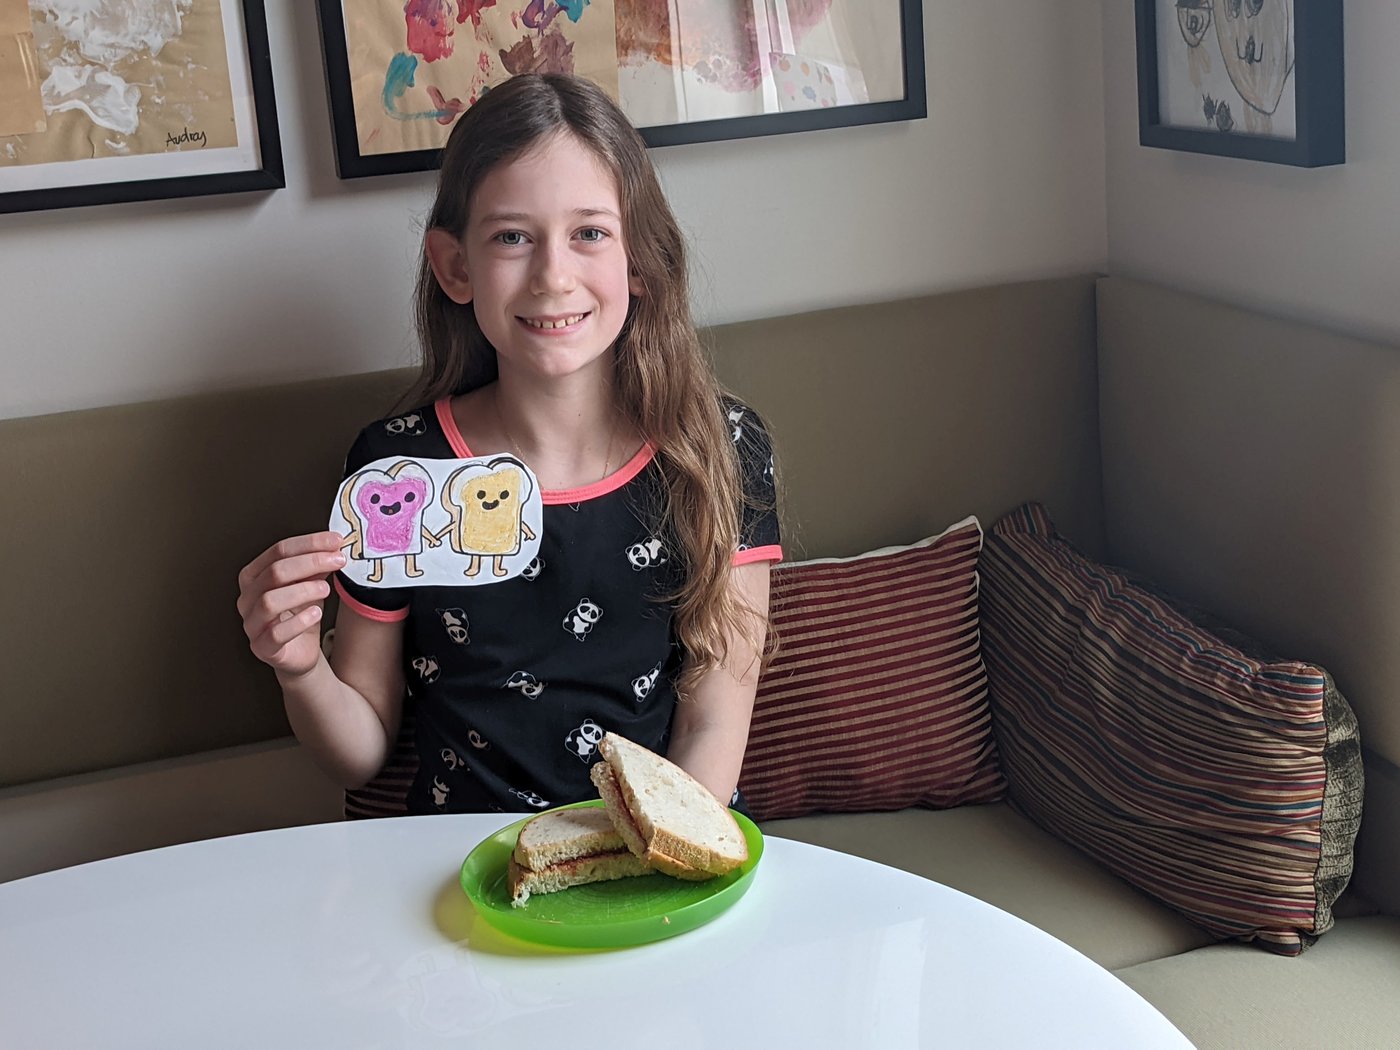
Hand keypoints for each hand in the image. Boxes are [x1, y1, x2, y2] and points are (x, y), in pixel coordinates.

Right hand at [237, 532, 346, 677]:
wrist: (300, 652)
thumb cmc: (300, 614)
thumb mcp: (310, 584)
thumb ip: (316, 567)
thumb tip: (333, 546)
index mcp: (254, 576)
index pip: (278, 551)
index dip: (309, 543)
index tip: (336, 540)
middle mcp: (247, 598)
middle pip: (274, 573)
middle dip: (310, 562)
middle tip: (337, 561)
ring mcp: (252, 624)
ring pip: (270, 601)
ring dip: (303, 591)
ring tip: (327, 589)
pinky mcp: (262, 648)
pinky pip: (276, 634)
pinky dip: (298, 622)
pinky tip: (316, 613)